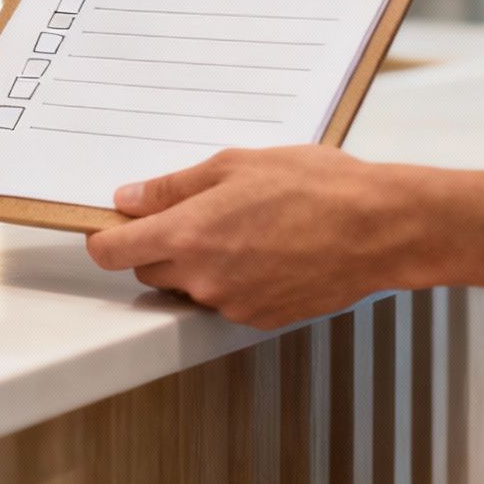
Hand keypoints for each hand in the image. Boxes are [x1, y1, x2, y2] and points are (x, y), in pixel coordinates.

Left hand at [84, 146, 431, 328]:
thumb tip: (131, 199)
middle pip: (148, 270)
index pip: (114, 253)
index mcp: (189, 234)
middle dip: (157, 245)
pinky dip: (233, 279)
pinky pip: (225, 299)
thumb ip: (174, 187)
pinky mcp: (259, 318)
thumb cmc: (317, 188)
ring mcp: (231, 303)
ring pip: (188, 286)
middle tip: (194, 213)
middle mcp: (203, 276)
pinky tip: (265, 250)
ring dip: (198, 262)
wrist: (378, 229)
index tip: (107, 230)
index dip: (105, 239)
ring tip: (244, 228)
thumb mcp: (236, 165)